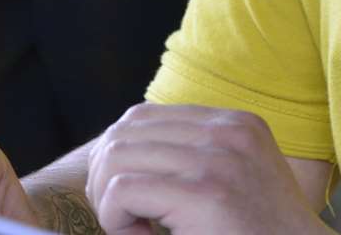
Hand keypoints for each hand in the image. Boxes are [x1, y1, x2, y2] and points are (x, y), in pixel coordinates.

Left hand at [86, 104, 327, 234]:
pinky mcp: (204, 195)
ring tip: (133, 229)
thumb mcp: (236, 181)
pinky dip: (114, 219)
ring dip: (108, 200)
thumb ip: (196, 158)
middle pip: (124, 132)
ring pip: (116, 158)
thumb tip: (115, 153)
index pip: (143, 116)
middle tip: (122, 217)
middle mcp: (228, 132)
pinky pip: (122, 190)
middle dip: (104, 177)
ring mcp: (217, 160)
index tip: (130, 199)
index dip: (119, 157)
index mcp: (236, 124)